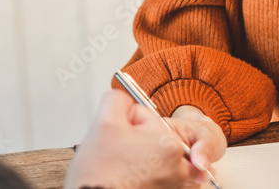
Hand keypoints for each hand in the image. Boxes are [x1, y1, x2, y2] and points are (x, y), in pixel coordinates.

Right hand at [65, 90, 225, 188]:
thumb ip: (118, 99)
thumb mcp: (104, 122)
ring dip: (138, 160)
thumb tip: (125, 98)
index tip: (115, 142)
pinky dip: (144, 177)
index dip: (122, 125)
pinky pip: (157, 176)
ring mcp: (174, 184)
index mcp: (169, 143)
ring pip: (152, 156)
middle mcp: (178, 165)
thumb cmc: (99, 174)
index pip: (142, 116)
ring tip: (121, 171)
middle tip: (117, 157)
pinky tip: (128, 180)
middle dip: (132, 142)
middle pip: (150, 136)